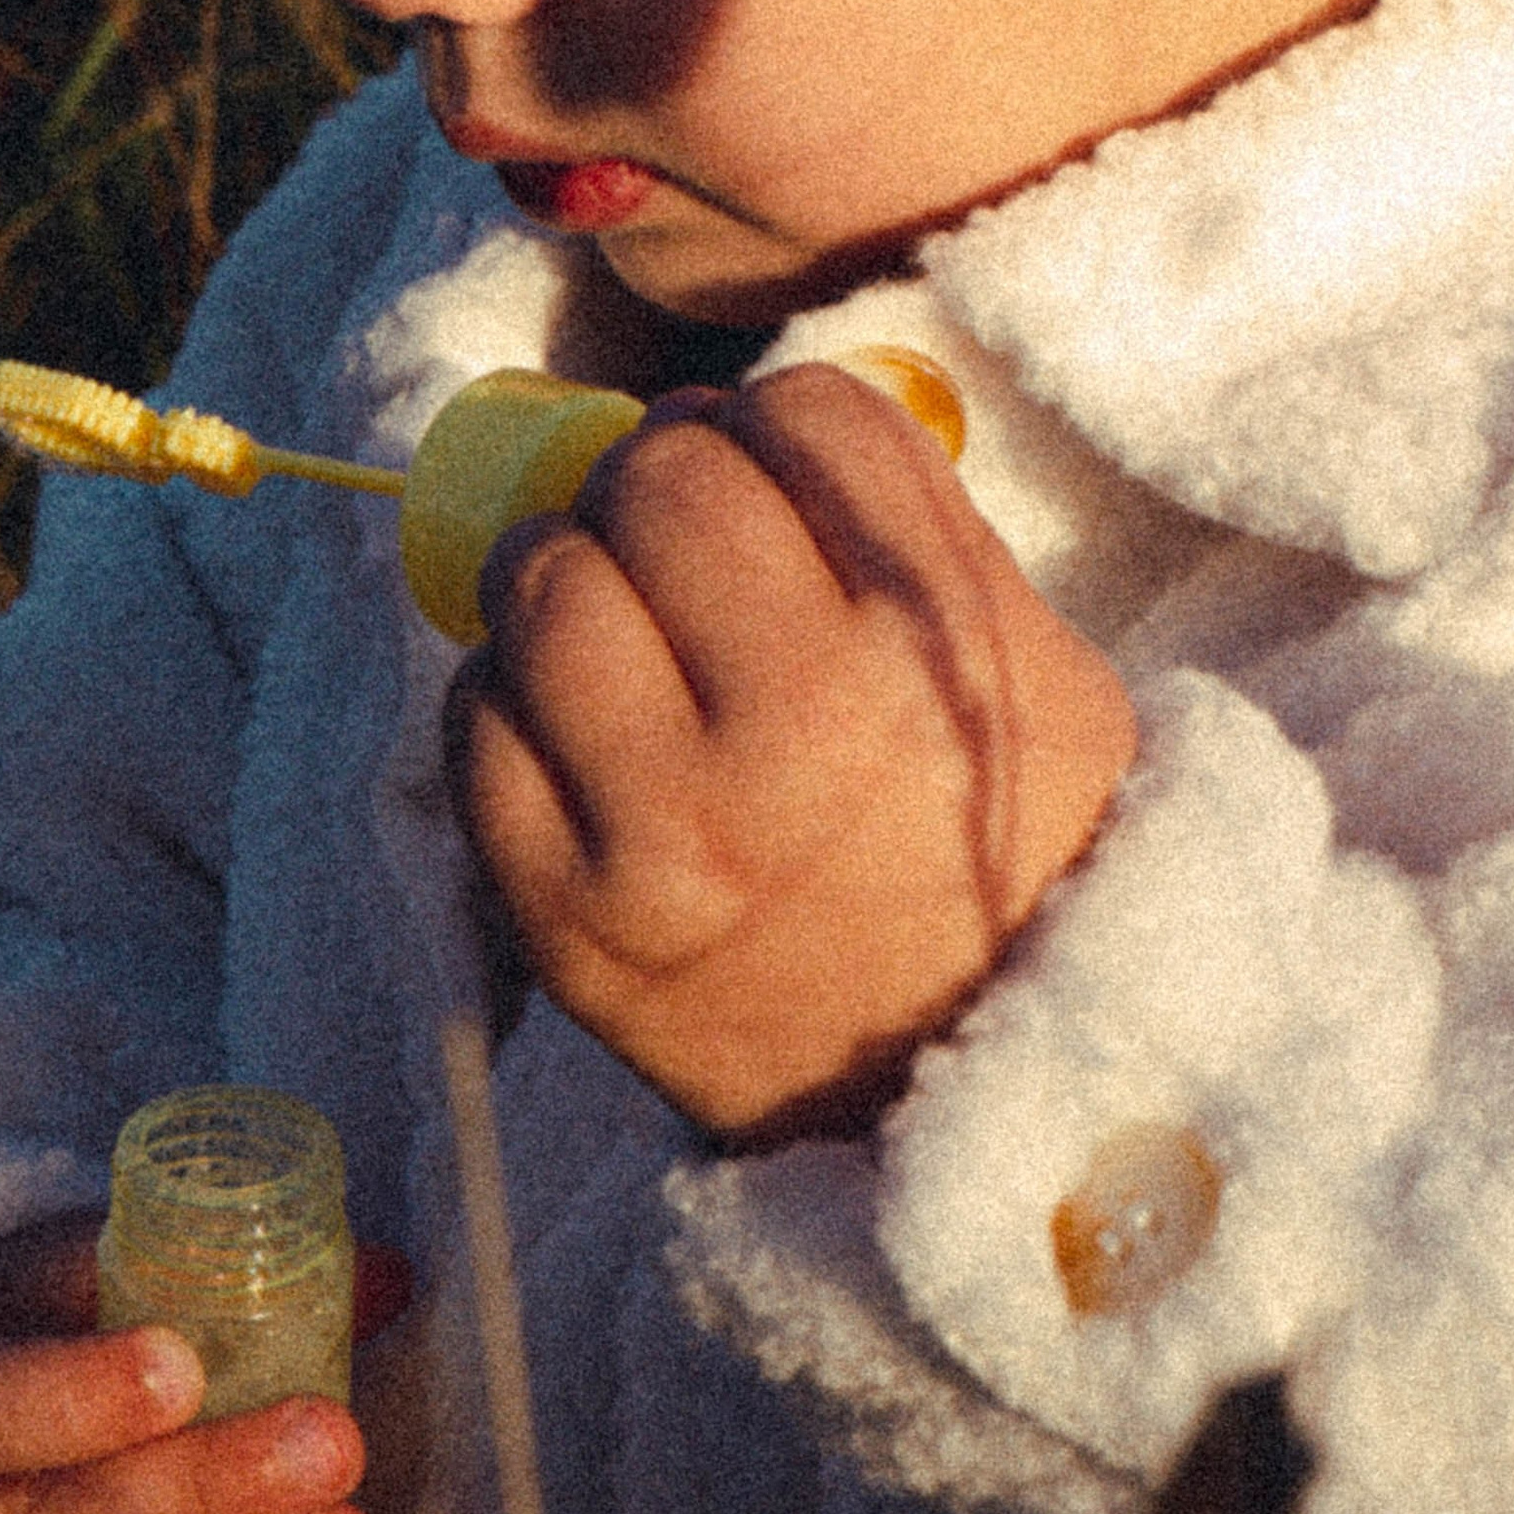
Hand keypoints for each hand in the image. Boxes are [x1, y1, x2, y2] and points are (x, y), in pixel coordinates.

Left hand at [451, 363, 1135, 1140]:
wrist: (968, 1100)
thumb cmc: (1000, 856)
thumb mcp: (1037, 674)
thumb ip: (911, 527)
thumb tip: (742, 414)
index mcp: (928, 651)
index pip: (804, 417)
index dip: (776, 424)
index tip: (776, 469)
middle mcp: (795, 728)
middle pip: (661, 477)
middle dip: (662, 480)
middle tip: (680, 537)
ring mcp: (666, 828)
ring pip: (545, 583)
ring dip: (568, 571)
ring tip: (613, 617)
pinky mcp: (566, 917)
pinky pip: (477, 721)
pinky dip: (512, 698)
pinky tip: (575, 726)